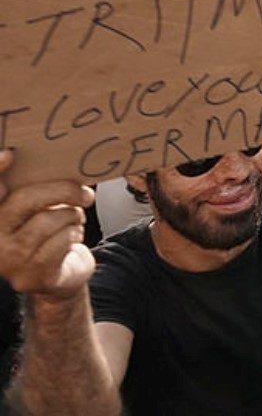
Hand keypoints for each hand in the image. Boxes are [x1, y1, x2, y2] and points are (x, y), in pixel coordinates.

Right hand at [0, 153, 95, 298]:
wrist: (59, 276)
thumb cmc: (49, 234)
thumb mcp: (38, 210)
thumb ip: (35, 190)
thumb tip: (58, 164)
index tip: (9, 154)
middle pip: (23, 200)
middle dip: (61, 190)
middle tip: (84, 193)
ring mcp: (8, 260)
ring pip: (46, 220)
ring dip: (71, 215)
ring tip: (75, 218)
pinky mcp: (31, 275)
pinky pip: (60, 242)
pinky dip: (74, 234)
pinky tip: (73, 235)